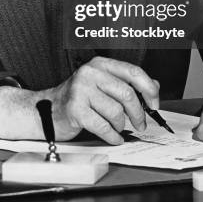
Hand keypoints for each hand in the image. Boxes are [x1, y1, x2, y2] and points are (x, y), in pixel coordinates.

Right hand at [44, 56, 159, 144]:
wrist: (47, 110)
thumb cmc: (78, 98)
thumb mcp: (102, 84)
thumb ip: (126, 83)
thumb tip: (153, 86)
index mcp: (99, 64)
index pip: (132, 72)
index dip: (148, 89)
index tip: (154, 103)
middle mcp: (90, 73)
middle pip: (127, 94)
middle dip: (138, 113)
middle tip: (140, 124)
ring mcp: (81, 90)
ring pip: (116, 112)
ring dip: (121, 125)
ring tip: (117, 128)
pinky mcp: (75, 110)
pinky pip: (104, 126)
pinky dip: (113, 136)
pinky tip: (114, 137)